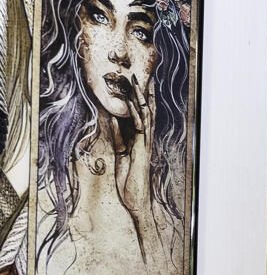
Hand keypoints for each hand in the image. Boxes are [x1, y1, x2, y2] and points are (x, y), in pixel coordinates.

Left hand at [113, 71, 156, 251]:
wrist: (137, 201)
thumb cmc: (129, 181)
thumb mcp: (120, 154)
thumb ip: (118, 136)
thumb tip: (113, 119)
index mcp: (139, 139)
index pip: (139, 113)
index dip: (137, 97)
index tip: (135, 80)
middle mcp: (145, 139)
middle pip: (145, 110)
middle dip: (141, 92)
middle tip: (138, 73)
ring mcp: (145, 144)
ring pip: (146, 116)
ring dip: (141, 99)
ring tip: (136, 83)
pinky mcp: (142, 151)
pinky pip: (141, 130)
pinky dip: (139, 117)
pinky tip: (135, 106)